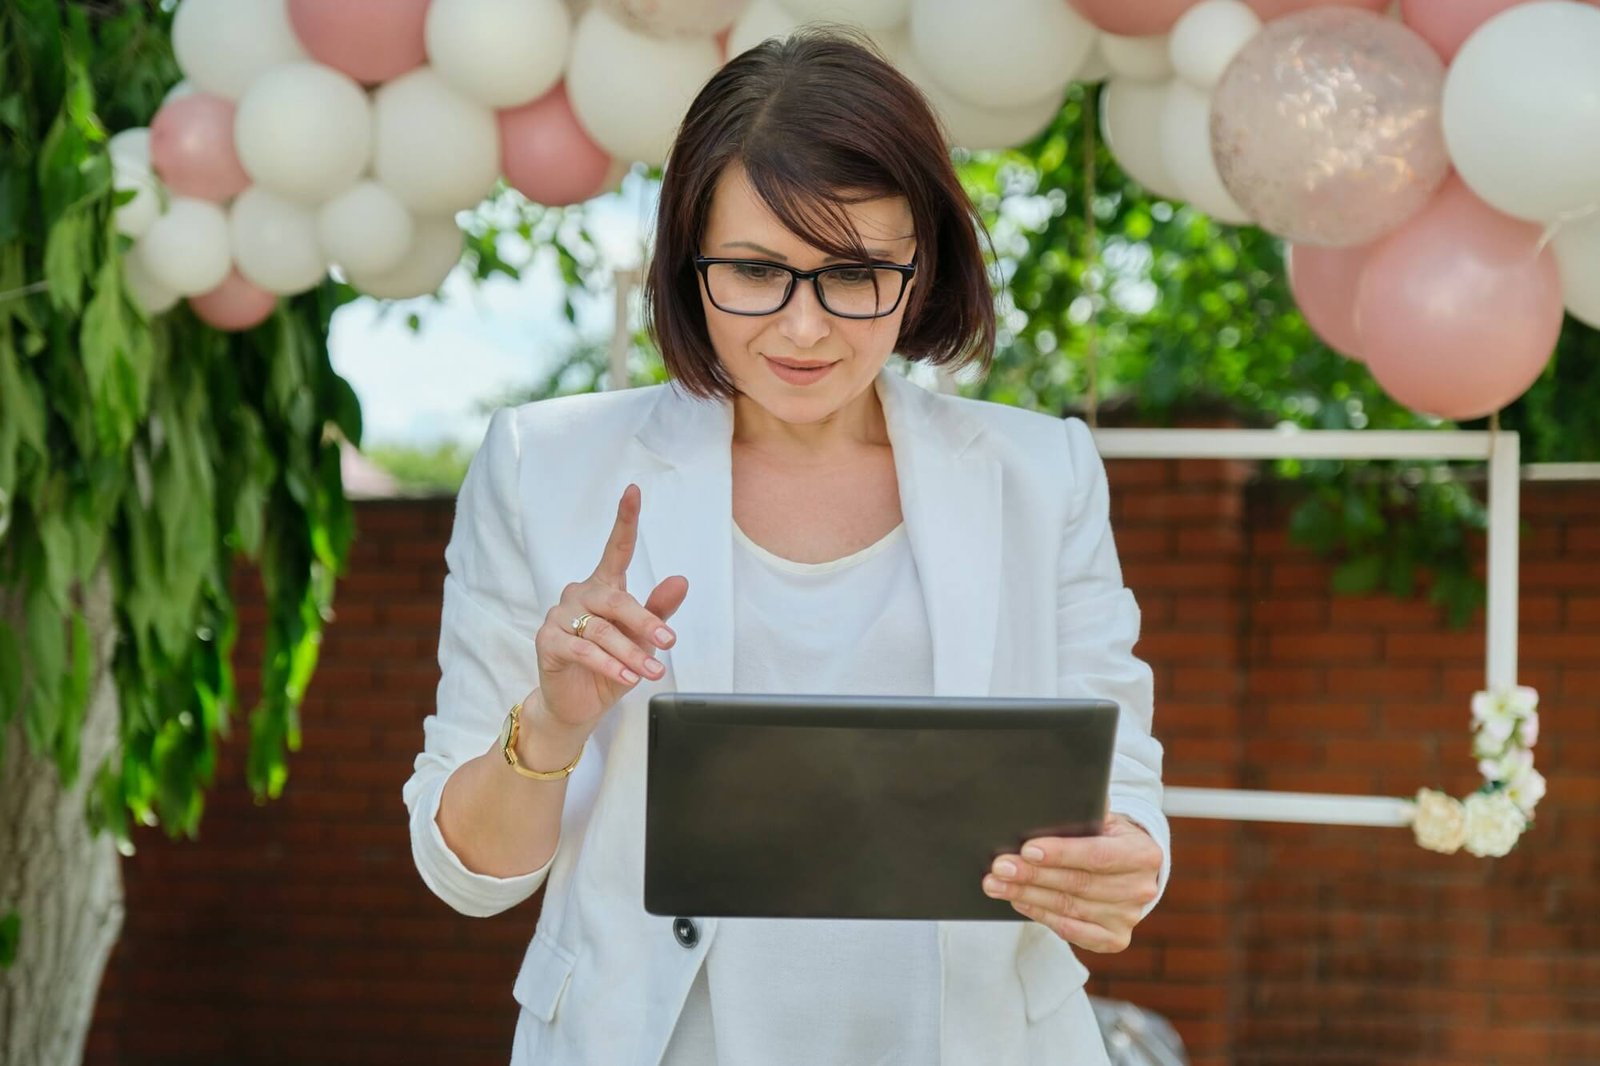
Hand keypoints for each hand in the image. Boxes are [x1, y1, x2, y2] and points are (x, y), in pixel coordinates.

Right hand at [533, 483, 688, 731]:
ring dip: (631, 653)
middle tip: (670, 642)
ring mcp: (560, 617)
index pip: (616, 549)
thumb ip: (659, 611)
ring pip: (602, 630)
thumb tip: (681, 580)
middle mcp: (579, 595)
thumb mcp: (642, 639)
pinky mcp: (547, 641)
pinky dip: (609, 666)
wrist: (578, 704)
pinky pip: (582, 650)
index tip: (633, 491)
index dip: (625, 519)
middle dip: (645, 622)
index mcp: (604, 587)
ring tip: (652, 672)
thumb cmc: (611, 666)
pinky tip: (627, 678)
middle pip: (616, 600)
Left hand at [980, 813, 1161, 952]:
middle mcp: (1140, 889)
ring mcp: (1128, 917)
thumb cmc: (1110, 839)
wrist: (1132, 871)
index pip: (1097, 855)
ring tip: (997, 884)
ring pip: (1069, 907)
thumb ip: (1086, 814)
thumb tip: (1049, 806)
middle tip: (999, 868)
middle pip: (1078, 884)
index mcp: (1143, 854)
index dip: (1061, 853)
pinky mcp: (1114, 939)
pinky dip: (1041, 915)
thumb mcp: (1106, 820)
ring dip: (1028, 895)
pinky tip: (1019, 901)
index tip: (1027, 850)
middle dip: (1033, 875)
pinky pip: (1071, 930)